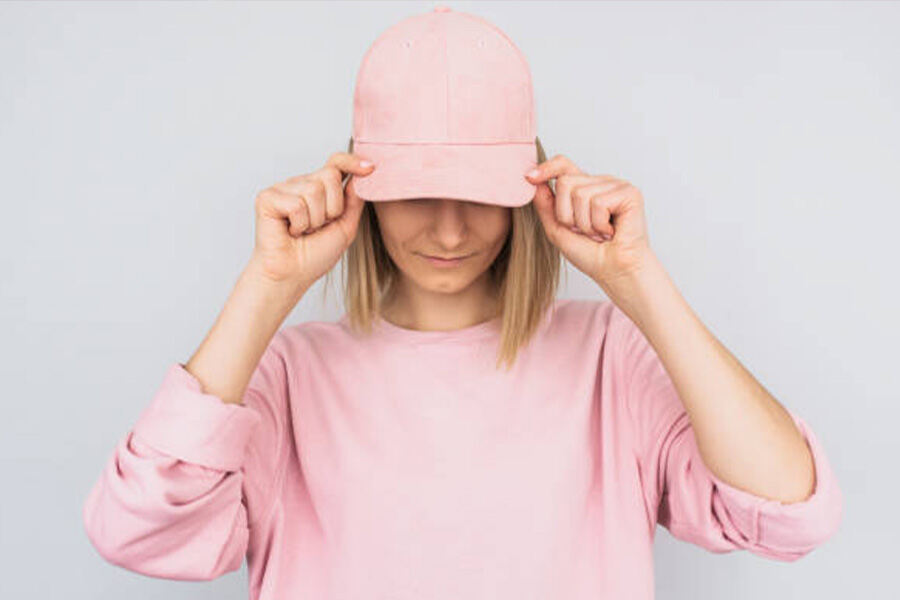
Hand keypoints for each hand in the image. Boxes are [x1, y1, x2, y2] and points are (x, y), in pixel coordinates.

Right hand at [248, 152, 375, 290]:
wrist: (292, 275)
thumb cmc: (314, 255)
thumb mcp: (345, 226)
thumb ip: (354, 200)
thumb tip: (363, 176)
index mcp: (319, 188)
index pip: (336, 163)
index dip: (352, 161)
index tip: (370, 168)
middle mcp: (300, 184)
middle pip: (330, 175)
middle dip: (333, 208)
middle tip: (318, 227)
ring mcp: (283, 188)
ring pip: (314, 190)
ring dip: (315, 220)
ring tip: (304, 231)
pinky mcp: (267, 198)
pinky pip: (296, 204)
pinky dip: (299, 224)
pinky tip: (290, 231)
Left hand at [527, 154, 653, 287]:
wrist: (614, 272)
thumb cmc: (592, 255)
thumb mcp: (558, 229)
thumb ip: (545, 205)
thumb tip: (533, 181)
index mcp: (585, 188)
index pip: (564, 165)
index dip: (546, 168)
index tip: (529, 177)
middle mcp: (601, 183)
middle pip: (565, 182)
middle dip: (567, 214)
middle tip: (584, 231)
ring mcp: (616, 186)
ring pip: (580, 194)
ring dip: (584, 223)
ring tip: (599, 233)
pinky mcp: (629, 193)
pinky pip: (599, 202)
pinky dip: (599, 224)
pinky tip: (610, 232)